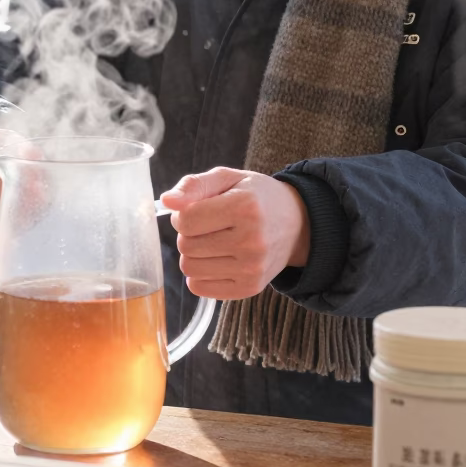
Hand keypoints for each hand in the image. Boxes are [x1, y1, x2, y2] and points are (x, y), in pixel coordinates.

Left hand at [159, 168, 309, 299]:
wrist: (298, 224)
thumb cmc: (256, 197)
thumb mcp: (228, 178)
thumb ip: (194, 185)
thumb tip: (167, 201)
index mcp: (245, 207)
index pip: (186, 221)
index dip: (183, 214)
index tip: (196, 210)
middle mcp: (251, 241)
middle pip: (185, 245)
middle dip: (189, 234)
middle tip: (209, 226)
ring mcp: (252, 268)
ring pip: (189, 268)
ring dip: (194, 254)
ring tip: (214, 242)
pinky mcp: (250, 288)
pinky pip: (199, 287)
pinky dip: (200, 274)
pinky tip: (217, 260)